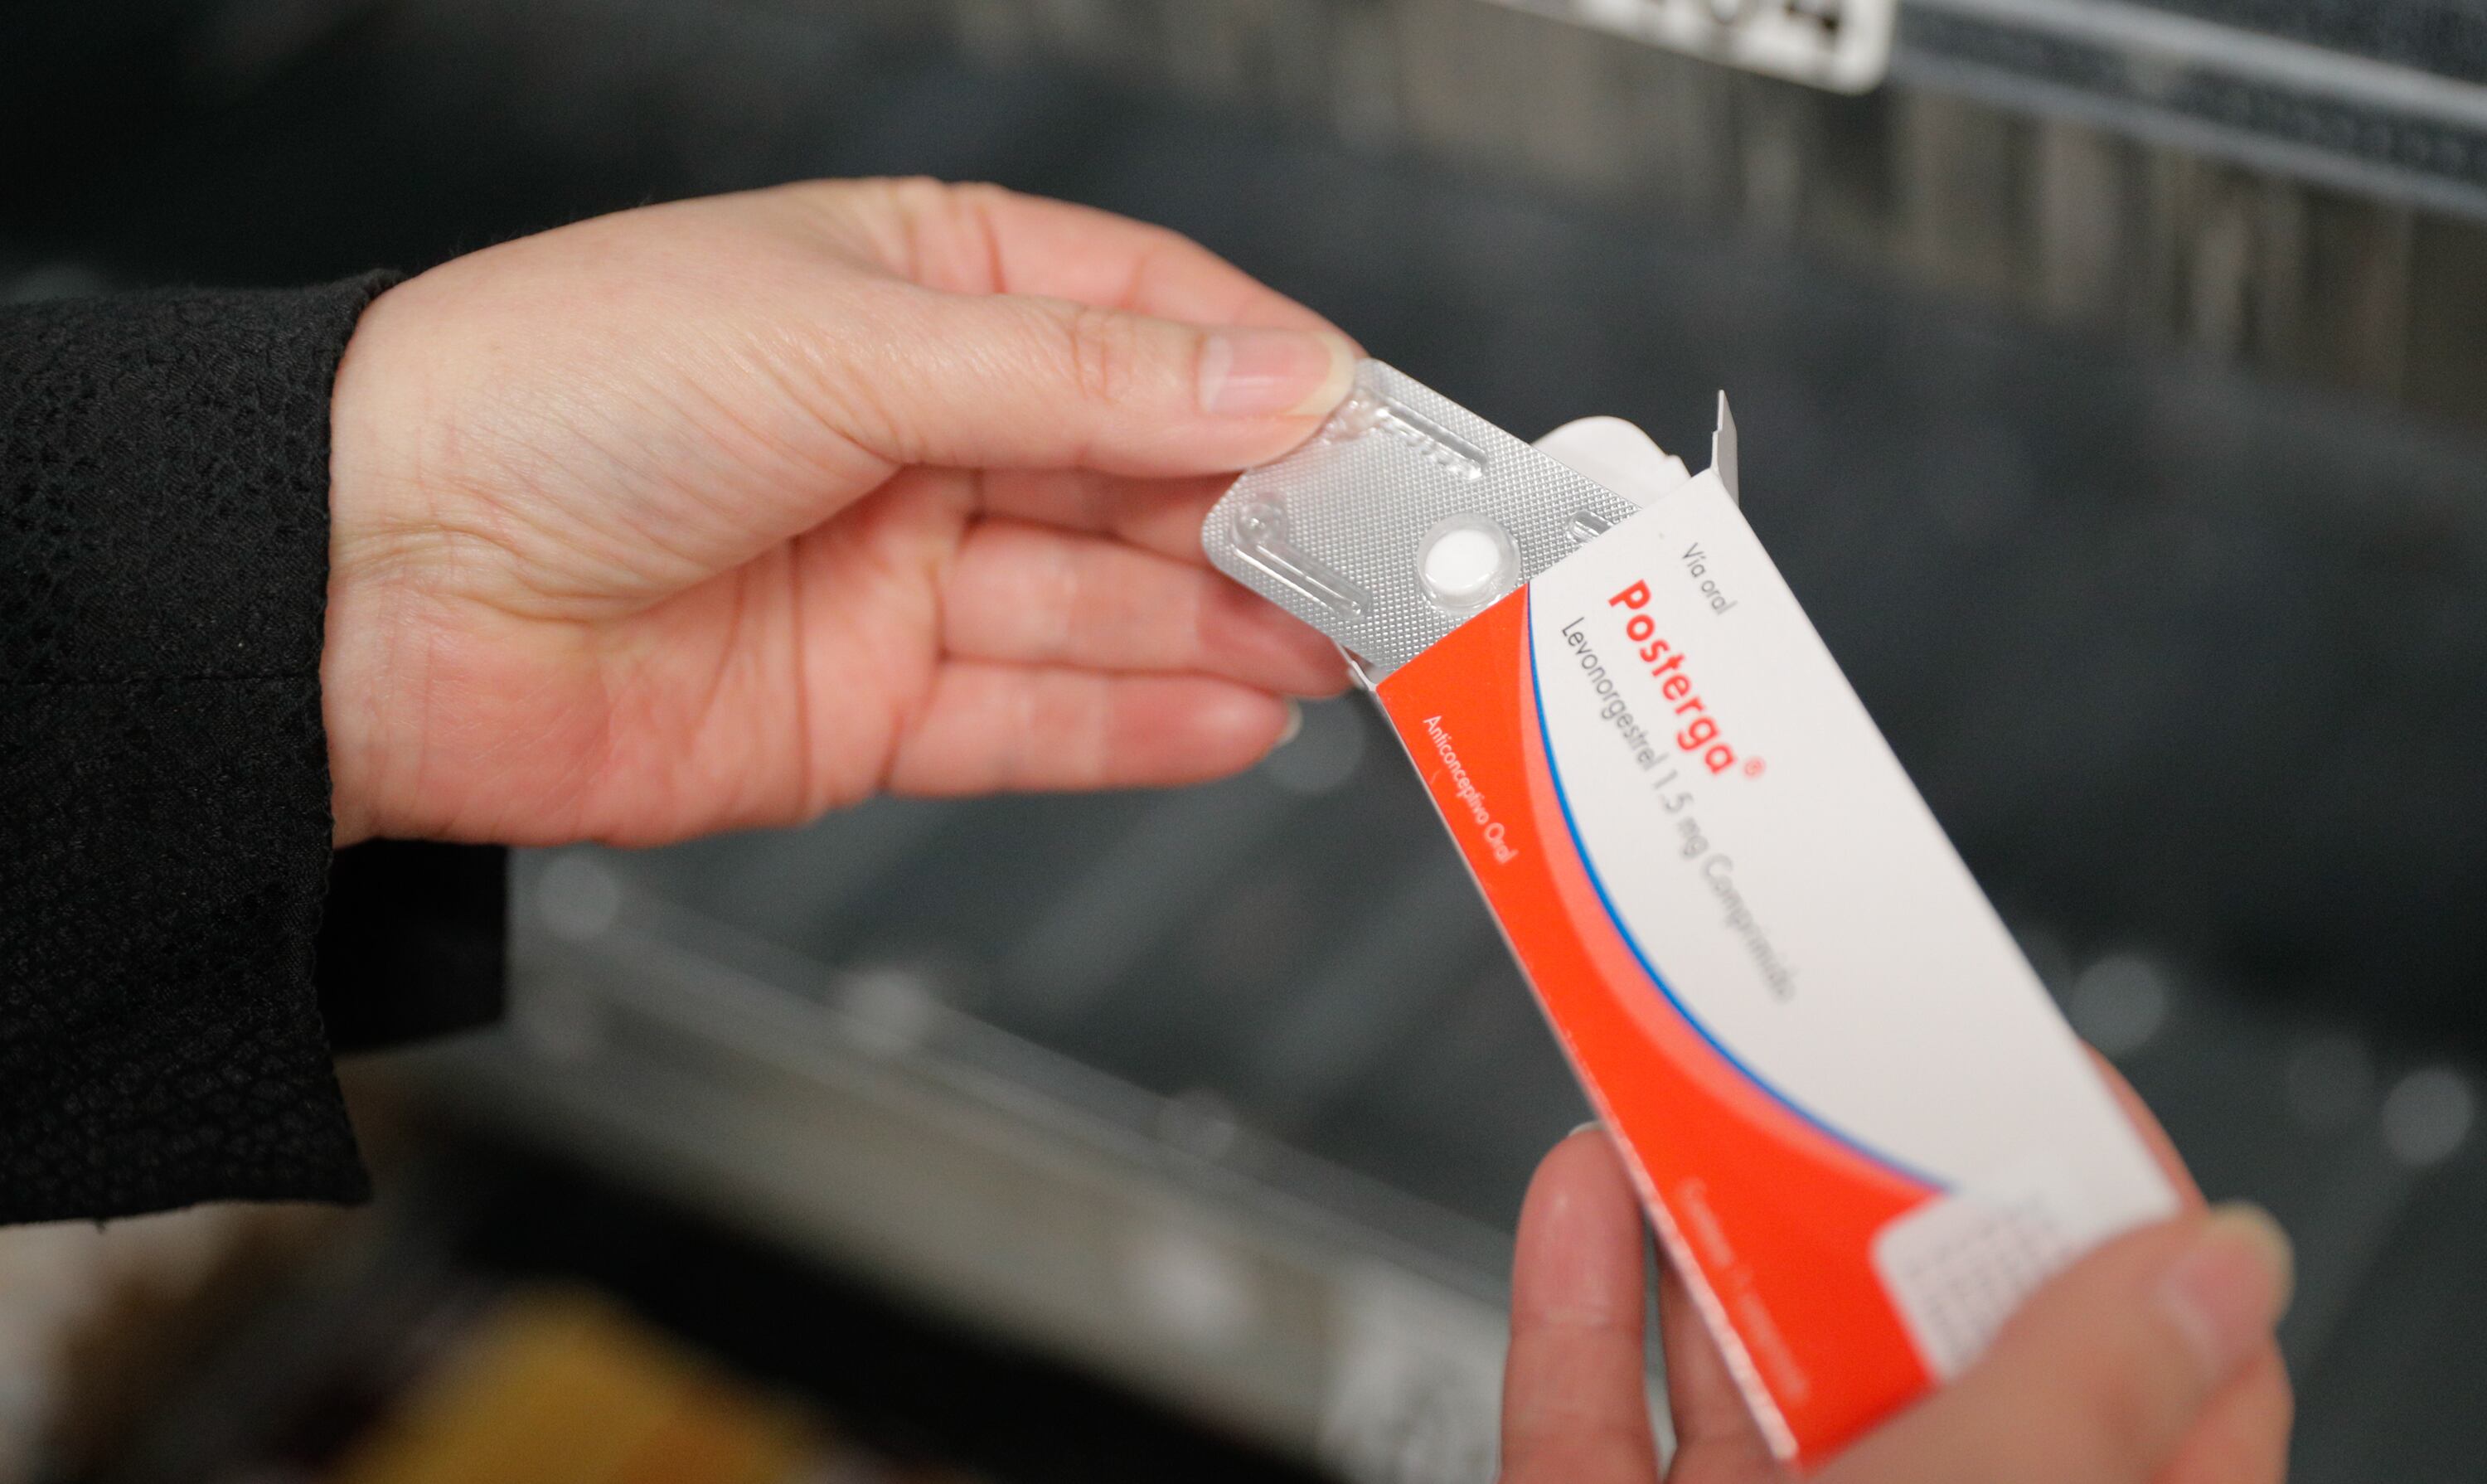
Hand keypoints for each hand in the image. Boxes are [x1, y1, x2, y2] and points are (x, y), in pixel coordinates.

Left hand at [322, 179, 1356, 845]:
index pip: (1145, 315)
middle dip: (1266, 519)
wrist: (362, 589)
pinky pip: (1033, 717)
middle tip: (1391, 566)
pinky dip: (1138, 722)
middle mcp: (916, 429)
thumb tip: (1278, 375)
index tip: (1379, 428)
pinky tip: (1239, 718)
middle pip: (1142, 472)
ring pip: (1103, 602)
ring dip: (1227, 628)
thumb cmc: (553, 395)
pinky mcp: (865, 708)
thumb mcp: (850, 342)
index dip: (1271, 373)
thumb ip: (1083, 378)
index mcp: (915, 283)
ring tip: (1350, 655)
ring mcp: (896, 574)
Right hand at [1498, 1128, 2293, 1483]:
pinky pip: (1596, 1419)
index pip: (2157, 1382)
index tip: (2047, 1079)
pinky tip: (1583, 1194)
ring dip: (1712, 1223)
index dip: (2116, 1217)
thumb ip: (2089, 1401)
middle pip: (1930, 1353)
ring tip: (1700, 1091)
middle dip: (1877, 1199)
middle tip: (1844, 1058)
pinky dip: (1580, 1299)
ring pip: (1747, 1375)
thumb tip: (2226, 1255)